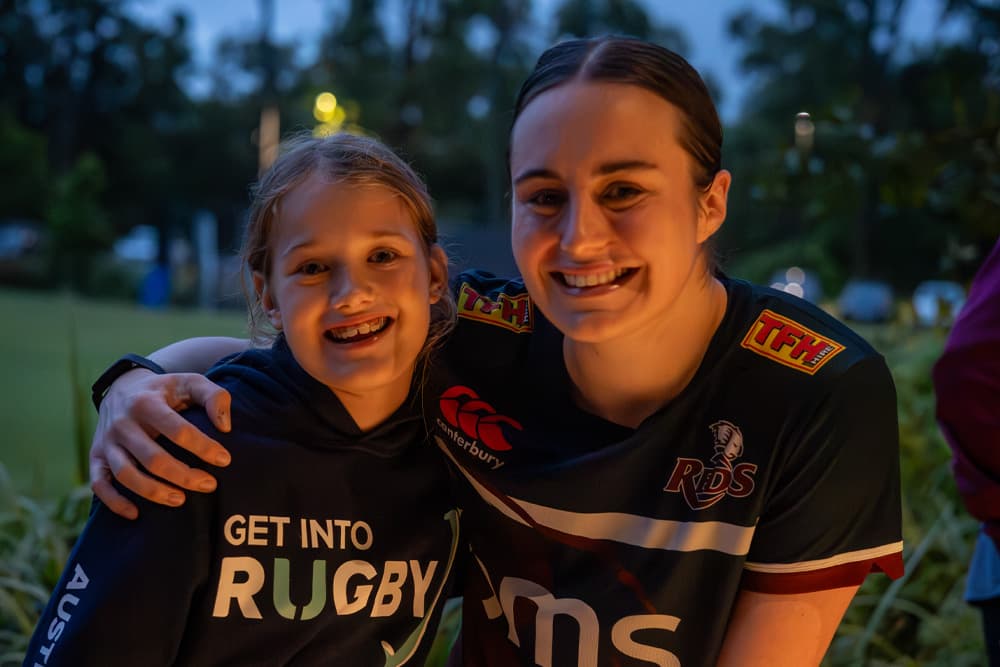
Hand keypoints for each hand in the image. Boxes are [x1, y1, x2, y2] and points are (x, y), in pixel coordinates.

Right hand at [90, 369, 231, 518]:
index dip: (203, 447)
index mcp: (147, 402)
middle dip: (184, 476)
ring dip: (154, 492)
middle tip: (209, 485)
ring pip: (126, 474)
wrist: (124, 387)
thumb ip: (214, 396)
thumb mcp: (190, 382)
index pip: (177, 430)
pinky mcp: (96, 456)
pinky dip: (114, 502)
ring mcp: (107, 441)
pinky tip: (136, 513)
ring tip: (181, 499)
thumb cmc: (166, 390)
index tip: (224, 460)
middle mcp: (122, 423)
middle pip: (153, 458)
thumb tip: (225, 427)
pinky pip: (99, 484)